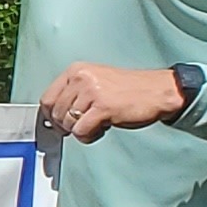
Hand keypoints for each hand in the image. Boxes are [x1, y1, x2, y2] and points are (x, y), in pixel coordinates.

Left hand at [36, 62, 187, 140]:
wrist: (159, 90)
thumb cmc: (128, 89)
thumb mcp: (95, 82)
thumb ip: (73, 94)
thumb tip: (53, 117)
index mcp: (76, 70)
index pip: (47, 98)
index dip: (52, 116)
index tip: (61, 123)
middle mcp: (81, 78)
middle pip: (55, 113)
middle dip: (68, 125)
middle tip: (86, 124)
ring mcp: (92, 92)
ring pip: (68, 123)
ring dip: (81, 130)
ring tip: (98, 123)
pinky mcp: (103, 107)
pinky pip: (81, 131)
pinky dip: (89, 136)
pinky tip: (103, 128)